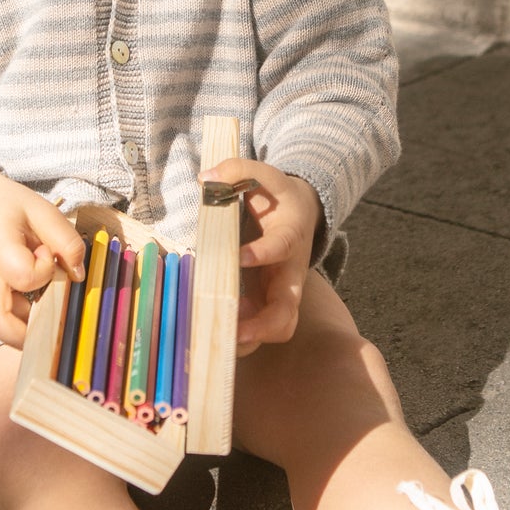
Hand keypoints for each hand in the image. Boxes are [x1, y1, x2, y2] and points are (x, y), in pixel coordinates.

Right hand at [0, 168, 85, 348]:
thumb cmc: (12, 209)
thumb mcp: (44, 212)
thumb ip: (66, 241)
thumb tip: (78, 275)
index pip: (23, 276)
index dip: (44, 271)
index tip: (49, 254)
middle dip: (26, 333)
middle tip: (55, 329)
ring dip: (25, 326)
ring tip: (48, 310)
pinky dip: (19, 319)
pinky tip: (36, 305)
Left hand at [200, 157, 322, 354]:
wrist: (302, 215)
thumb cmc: (280, 198)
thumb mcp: (267, 176)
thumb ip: (239, 170)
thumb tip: (207, 178)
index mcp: (289, 237)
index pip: (280, 249)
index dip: (262, 254)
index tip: (240, 257)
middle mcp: (289, 274)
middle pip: (287, 312)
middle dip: (262, 327)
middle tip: (234, 331)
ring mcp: (280, 294)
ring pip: (275, 329)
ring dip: (248, 339)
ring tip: (216, 336)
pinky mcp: (267, 304)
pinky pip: (258, 330)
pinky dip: (238, 336)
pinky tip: (211, 328)